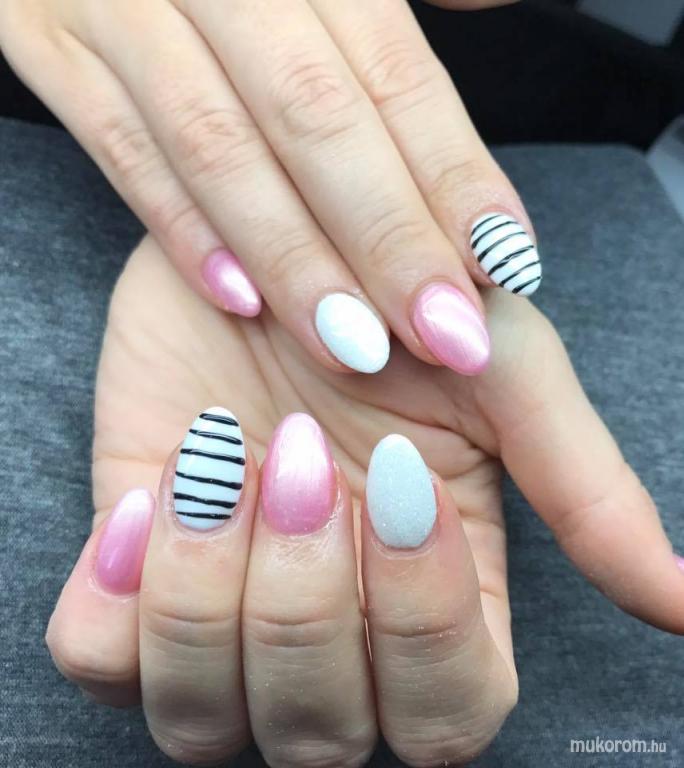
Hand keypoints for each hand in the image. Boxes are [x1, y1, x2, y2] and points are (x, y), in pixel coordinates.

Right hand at [1, 0, 538, 376]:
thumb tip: (492, 13)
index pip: (398, 74)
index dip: (454, 176)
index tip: (504, 266)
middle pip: (319, 119)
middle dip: (389, 238)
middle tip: (446, 332)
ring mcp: (124, 7)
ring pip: (221, 148)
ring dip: (295, 259)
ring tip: (356, 344)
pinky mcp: (54, 51)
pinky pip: (122, 151)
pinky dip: (183, 231)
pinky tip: (241, 303)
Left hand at [46, 236, 683, 764]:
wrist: (255, 240)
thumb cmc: (386, 296)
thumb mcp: (498, 373)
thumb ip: (582, 489)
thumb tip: (681, 603)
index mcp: (432, 599)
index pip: (450, 714)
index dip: (425, 625)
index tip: (399, 480)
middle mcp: (329, 629)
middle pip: (325, 736)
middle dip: (307, 604)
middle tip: (297, 456)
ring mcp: (221, 611)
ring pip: (204, 723)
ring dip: (210, 596)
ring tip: (222, 460)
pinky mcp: (125, 576)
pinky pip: (102, 662)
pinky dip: (120, 599)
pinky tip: (155, 493)